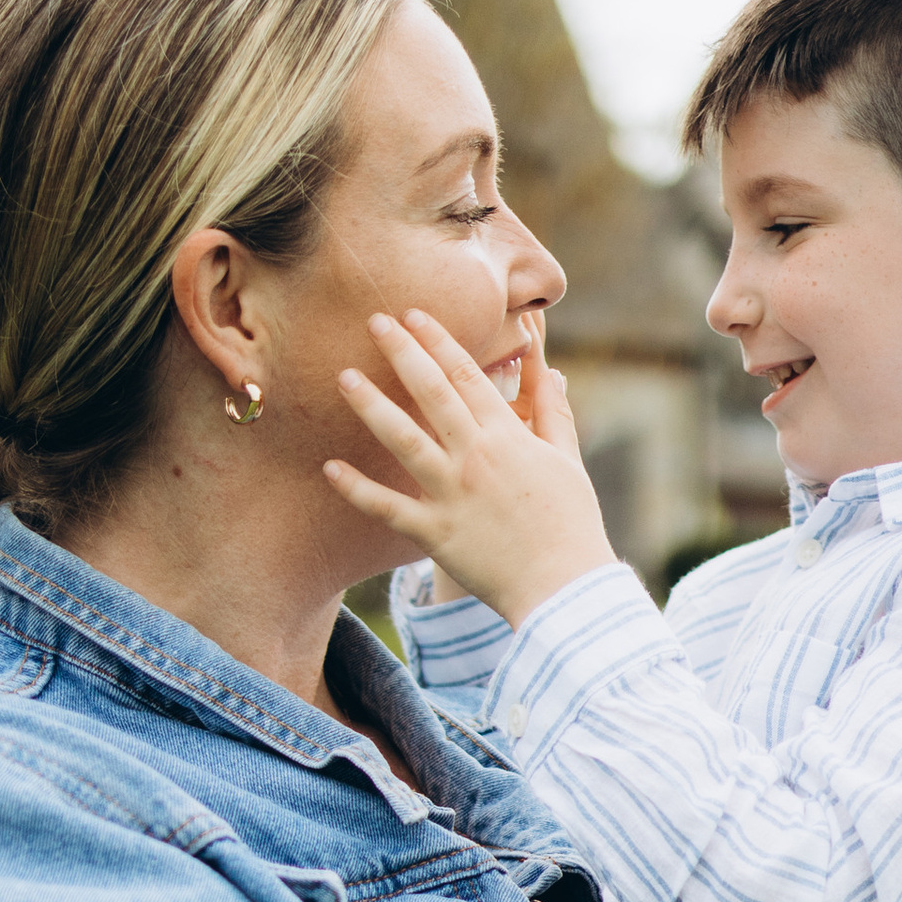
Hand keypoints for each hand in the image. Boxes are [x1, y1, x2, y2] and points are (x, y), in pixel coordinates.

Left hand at [323, 309, 615, 628]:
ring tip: (344, 378)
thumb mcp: (567, 460)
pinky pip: (387, 507)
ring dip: (371, 406)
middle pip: (431, 392)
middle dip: (401, 352)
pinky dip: (357, 488)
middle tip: (374, 321)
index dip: (437, 340)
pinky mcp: (434, 533)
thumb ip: (552, 413)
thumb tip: (550, 370)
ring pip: (403, 440)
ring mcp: (451, 494)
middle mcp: (475, 457)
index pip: (466, 374)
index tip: (413, 315)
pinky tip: (330, 467)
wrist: (564, 586)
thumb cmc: (571, 523)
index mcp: (506, 436)